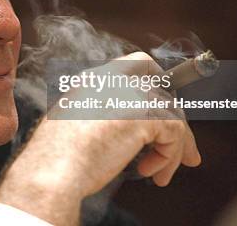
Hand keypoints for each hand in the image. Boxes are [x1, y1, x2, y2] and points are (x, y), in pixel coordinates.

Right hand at [0, 52, 201, 225]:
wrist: (54, 167)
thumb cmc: (56, 156)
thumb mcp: (75, 123)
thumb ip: (101, 113)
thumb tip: (129, 129)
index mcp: (93, 79)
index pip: (138, 63)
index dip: (158, 81)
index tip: (166, 106)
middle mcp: (113, 79)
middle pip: (161, 91)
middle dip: (174, 124)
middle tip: (182, 153)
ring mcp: (130, 93)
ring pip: (171, 114)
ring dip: (173, 147)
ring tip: (161, 172)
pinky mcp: (144, 114)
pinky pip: (174, 133)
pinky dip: (169, 156)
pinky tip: (152, 172)